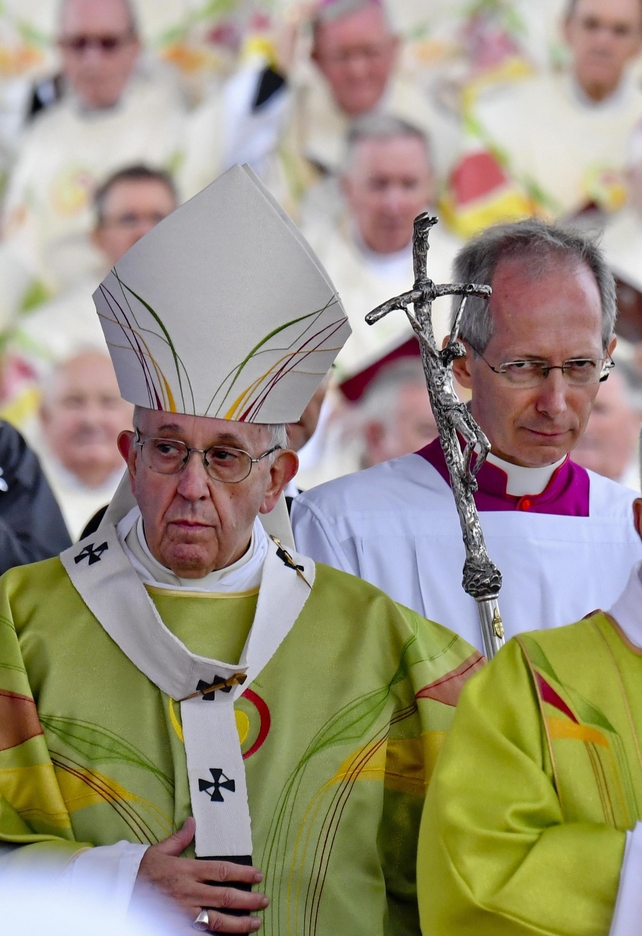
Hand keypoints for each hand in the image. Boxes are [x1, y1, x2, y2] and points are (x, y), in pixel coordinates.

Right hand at [134, 817, 268, 932]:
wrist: (118, 891)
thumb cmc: (140, 870)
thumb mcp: (160, 850)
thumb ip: (180, 838)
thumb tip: (192, 822)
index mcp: (187, 870)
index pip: (222, 871)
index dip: (243, 873)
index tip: (258, 876)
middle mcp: (188, 892)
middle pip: (225, 897)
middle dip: (248, 900)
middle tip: (264, 901)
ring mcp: (183, 912)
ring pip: (217, 920)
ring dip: (239, 923)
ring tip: (255, 923)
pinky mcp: (176, 926)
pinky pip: (200, 932)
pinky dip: (215, 934)